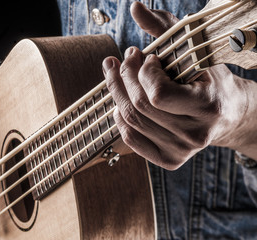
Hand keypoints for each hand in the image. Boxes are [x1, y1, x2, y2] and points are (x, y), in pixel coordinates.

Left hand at [103, 2, 250, 168]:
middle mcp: (195, 134)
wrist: (228, 115)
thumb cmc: (210, 79)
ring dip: (116, 93)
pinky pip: (132, 139)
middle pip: (139, 107)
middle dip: (122, 77)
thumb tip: (134, 7)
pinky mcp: (170, 160)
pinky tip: (119, 103)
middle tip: (121, 60)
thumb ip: (164, 28)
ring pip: (131, 121)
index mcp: (208, 106)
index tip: (145, 57)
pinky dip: (119, 118)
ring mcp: (182, 151)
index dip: (143, 72)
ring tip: (116, 74)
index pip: (157, 94)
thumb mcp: (195, 50)